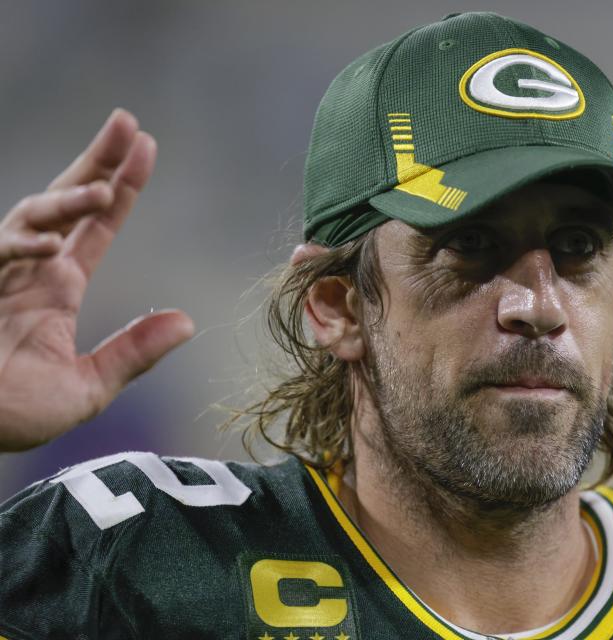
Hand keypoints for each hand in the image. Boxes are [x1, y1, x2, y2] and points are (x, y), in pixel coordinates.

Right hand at [0, 109, 193, 451]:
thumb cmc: (13, 414)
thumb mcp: (87, 388)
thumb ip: (133, 354)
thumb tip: (188, 322)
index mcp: (57, 287)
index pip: (97, 228)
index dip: (121, 188)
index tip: (147, 147)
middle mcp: (28, 271)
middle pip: (65, 200)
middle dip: (95, 160)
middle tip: (126, 121)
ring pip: (31, 217)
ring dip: (67, 199)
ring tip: (105, 188)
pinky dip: (22, 246)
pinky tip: (51, 247)